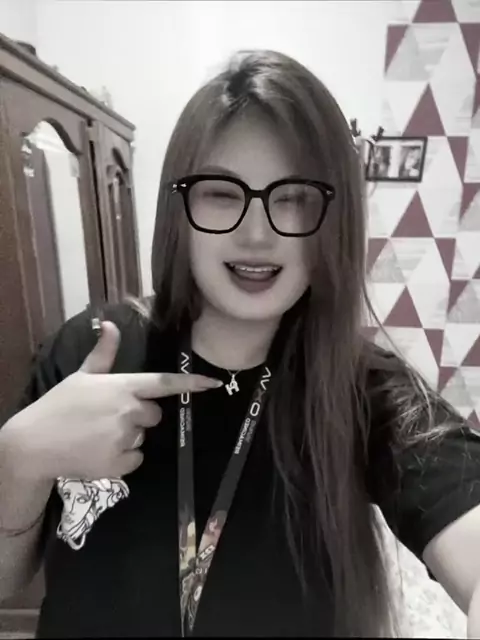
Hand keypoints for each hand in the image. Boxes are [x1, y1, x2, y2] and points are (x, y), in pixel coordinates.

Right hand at [4, 321, 220, 480]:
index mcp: (122, 386)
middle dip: (139, 416)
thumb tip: (110, 324)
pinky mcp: (120, 463)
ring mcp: (125, 438)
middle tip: (111, 417)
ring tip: (99, 435)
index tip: (214, 383)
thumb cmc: (59, 405)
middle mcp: (128, 410)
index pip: (165, 383)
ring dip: (128, 436)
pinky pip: (135, 459)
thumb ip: (104, 353)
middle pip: (154, 415)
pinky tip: (100, 452)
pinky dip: (123, 458)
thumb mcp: (82, 375)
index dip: (191, 383)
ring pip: (142, 437)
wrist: (34, 443)